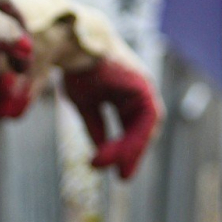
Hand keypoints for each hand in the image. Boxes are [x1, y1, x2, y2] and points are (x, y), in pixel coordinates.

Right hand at [63, 58, 160, 179]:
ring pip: (146, 126)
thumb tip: (98, 153)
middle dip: (132, 152)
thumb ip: (95, 127)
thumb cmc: (76, 68)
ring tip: (122, 171)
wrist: (74, 44)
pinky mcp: (145, 87)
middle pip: (139, 127)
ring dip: (134, 149)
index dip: (122, 146)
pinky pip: (148, 119)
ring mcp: (143, 86)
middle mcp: (136, 88)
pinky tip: (125, 155)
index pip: (128, 123)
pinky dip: (137, 139)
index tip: (114, 168)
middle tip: (123, 176)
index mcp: (122, 89)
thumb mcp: (84, 104)